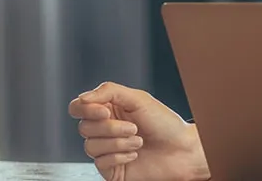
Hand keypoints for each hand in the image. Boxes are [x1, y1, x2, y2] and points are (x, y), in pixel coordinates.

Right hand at [68, 82, 210, 180]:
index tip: (105, 112)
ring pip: (91, 146)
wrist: (182, 151)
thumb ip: (108, 91)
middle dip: (111, 128)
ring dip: (118, 143)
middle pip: (84, 127)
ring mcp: (107, 150)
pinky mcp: (111, 169)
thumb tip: (82, 98)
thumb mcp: (138, 98)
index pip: (78, 108)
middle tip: (134, 128)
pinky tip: (135, 155)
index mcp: (108, 109)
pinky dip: (119, 157)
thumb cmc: (165, 124)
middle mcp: (104, 130)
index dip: (85, 109)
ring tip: (138, 142)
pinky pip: (100, 163)